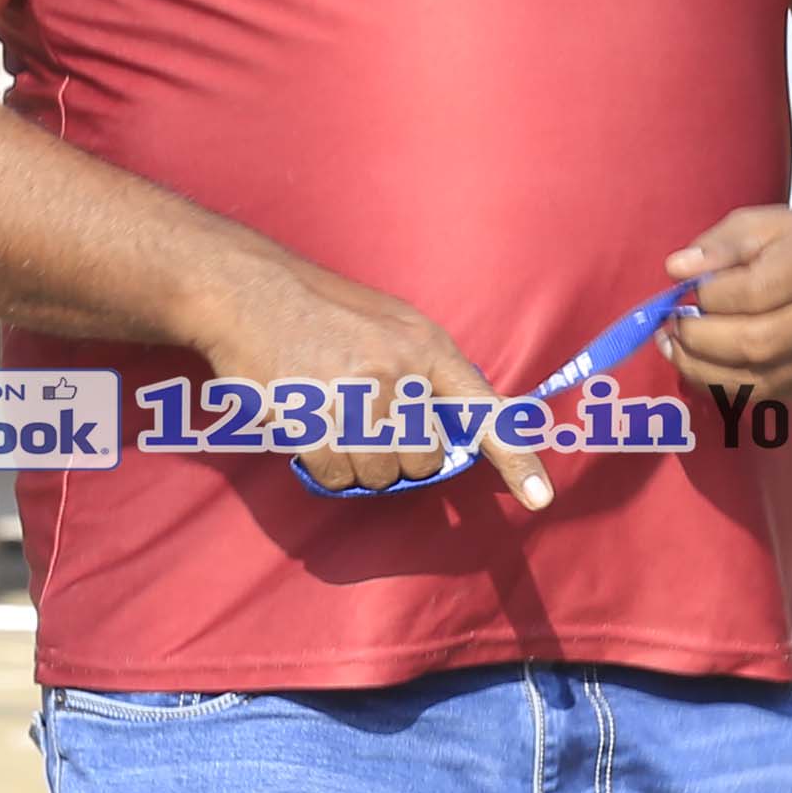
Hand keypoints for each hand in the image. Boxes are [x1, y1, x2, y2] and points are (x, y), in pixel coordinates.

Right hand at [194, 256, 548, 507]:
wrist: (250, 292)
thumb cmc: (324, 308)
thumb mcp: (393, 321)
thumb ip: (427, 371)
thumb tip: (452, 428)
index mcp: (427, 347)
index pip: (484, 412)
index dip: (517, 461)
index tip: (541, 500)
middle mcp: (397, 374)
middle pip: (425, 460)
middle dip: (401, 455)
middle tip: (368, 422)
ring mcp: (354, 399)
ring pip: (380, 475)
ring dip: (360, 464)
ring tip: (335, 420)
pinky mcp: (311, 423)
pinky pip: (337, 476)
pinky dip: (327, 466)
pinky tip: (311, 430)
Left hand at [661, 204, 791, 405]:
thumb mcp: (762, 223)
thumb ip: (718, 245)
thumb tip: (677, 270)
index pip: (753, 292)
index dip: (708, 296)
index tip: (684, 289)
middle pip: (756, 343)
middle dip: (699, 340)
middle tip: (670, 326)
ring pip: (758, 379)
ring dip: (703, 369)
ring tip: (675, 347)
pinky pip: (763, 394)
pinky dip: (722, 385)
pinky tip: (700, 364)